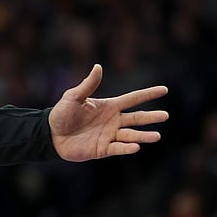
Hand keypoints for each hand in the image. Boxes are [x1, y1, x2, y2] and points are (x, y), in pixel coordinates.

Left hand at [48, 64, 167, 161]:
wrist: (50, 135)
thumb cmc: (61, 114)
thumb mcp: (73, 97)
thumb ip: (88, 84)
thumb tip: (98, 66)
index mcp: (109, 107)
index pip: (133, 99)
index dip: (148, 94)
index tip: (165, 89)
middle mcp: (113, 121)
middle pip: (137, 118)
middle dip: (151, 117)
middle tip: (166, 115)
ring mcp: (109, 135)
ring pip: (131, 135)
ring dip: (143, 136)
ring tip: (157, 136)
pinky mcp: (103, 149)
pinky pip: (118, 148)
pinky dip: (127, 148)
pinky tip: (136, 147)